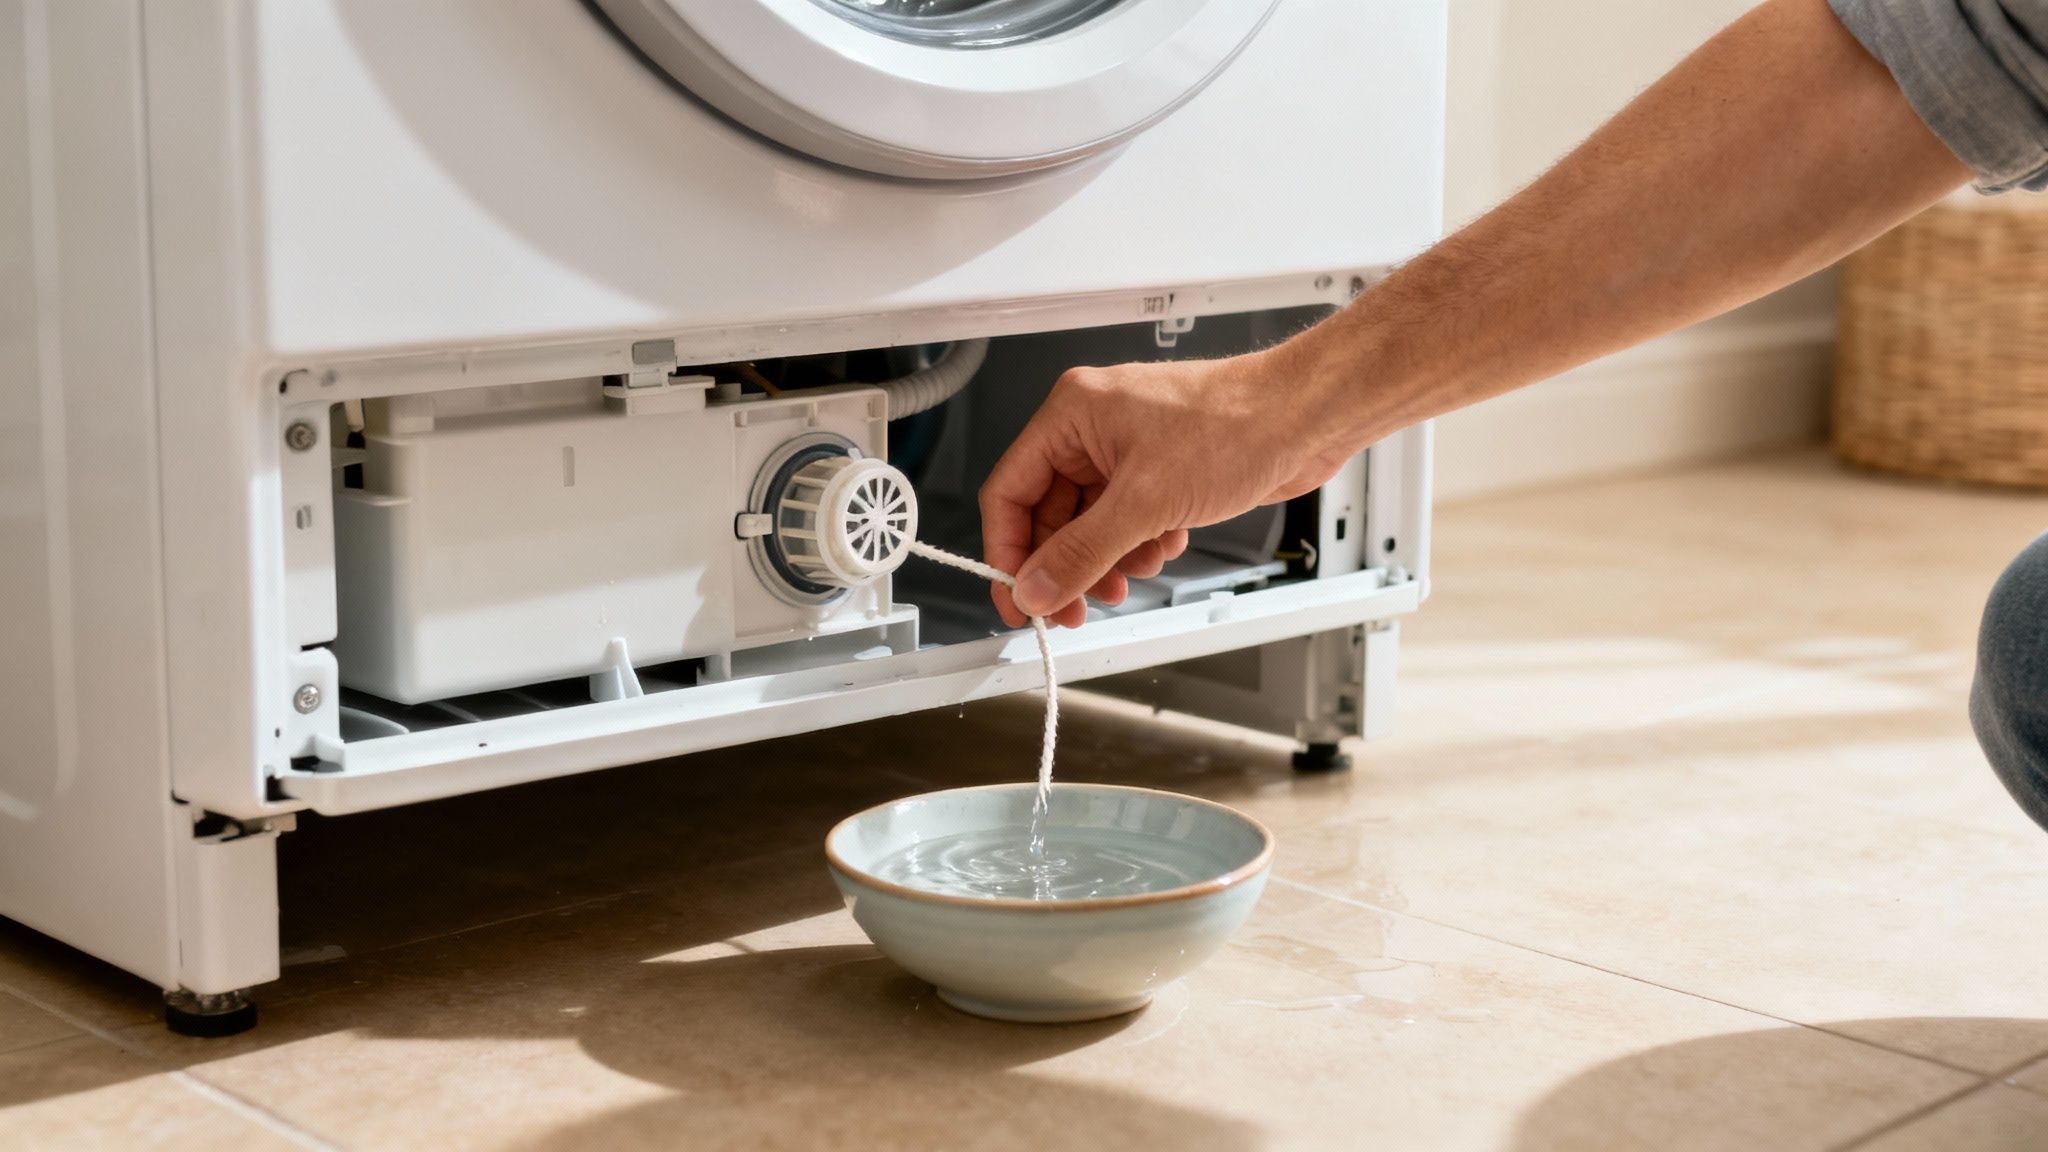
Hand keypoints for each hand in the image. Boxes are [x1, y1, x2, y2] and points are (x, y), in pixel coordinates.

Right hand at [979, 343, 1357, 628]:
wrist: (1307, 417)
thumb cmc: (1237, 424)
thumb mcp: (1145, 503)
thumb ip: (1082, 553)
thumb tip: (1036, 588)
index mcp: (1072, 414)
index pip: (1009, 491)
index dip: (1008, 552)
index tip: (1018, 600)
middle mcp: (1094, 429)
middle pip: (1050, 515)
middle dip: (1067, 565)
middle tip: (1073, 609)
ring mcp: (1129, 451)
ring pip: (1092, 525)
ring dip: (1109, 560)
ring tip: (1132, 574)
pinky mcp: (1161, 471)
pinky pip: (1128, 523)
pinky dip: (1141, 545)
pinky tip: (1167, 546)